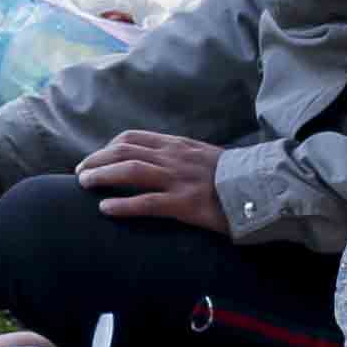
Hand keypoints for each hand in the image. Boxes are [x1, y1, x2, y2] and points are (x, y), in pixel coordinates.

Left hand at [78, 130, 229, 236]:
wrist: (267, 189)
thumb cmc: (238, 178)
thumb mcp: (208, 157)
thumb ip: (183, 157)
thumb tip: (162, 163)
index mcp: (179, 145)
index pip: (134, 137)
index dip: (109, 147)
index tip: (96, 157)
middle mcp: (175, 157)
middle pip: (124, 150)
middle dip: (97, 159)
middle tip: (79, 172)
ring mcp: (180, 179)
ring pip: (130, 170)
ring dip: (102, 175)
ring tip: (83, 184)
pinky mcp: (186, 204)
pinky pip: (147, 202)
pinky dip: (123, 204)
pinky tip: (105, 208)